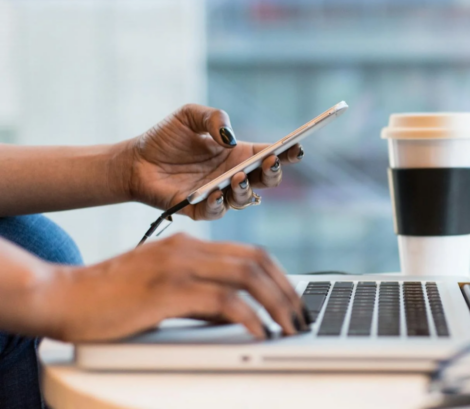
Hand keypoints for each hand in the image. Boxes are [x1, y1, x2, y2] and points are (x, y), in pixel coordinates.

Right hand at [41, 233, 307, 341]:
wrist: (62, 297)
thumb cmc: (109, 299)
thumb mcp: (163, 290)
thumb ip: (200, 296)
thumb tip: (237, 314)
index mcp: (189, 245)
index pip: (251, 252)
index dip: (280, 276)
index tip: (294, 300)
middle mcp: (188, 248)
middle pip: (257, 261)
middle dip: (287, 290)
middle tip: (301, 317)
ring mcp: (178, 266)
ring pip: (247, 276)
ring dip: (276, 303)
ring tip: (289, 327)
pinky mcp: (167, 290)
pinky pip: (223, 301)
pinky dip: (249, 317)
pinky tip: (259, 333)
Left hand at [122, 104, 303, 219]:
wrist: (134, 161)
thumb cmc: (165, 138)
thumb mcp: (189, 115)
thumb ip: (213, 118)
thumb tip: (229, 137)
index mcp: (238, 154)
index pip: (270, 155)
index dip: (287, 152)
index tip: (296, 146)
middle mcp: (233, 176)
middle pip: (267, 180)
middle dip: (274, 173)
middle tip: (270, 162)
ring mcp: (219, 194)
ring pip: (246, 199)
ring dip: (246, 189)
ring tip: (238, 177)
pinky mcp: (199, 209)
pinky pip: (216, 211)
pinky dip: (219, 204)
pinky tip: (215, 192)